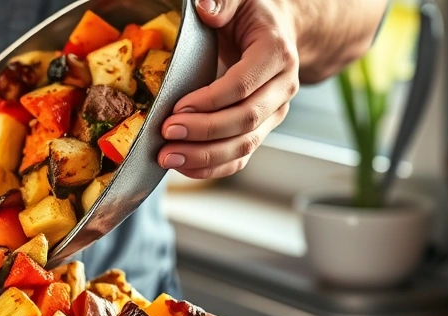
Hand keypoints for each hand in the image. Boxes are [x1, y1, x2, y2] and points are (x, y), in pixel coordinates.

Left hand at [159, 0, 300, 178]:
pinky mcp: (260, 130)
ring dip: (204, 157)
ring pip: (244, 145)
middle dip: (203, 132)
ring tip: (167, 156)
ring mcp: (273, 113)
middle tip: (166, 133)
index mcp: (276, 54)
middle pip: (245, 120)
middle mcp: (282, 88)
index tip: (177, 108)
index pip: (243, 86)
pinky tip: (183, 166)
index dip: (210, 101)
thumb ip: (223, 1)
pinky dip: (212, 168)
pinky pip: (240, 157)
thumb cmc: (250, 15)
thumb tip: (205, 8)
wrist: (274, 32)